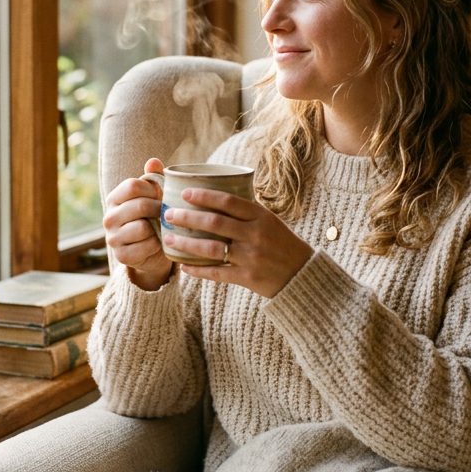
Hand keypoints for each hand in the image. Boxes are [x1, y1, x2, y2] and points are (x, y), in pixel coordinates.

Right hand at [103, 158, 173, 290]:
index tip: (160, 196)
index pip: (133, 185)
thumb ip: (153, 178)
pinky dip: (156, 245)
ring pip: (143, 227)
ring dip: (158, 229)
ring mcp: (112, 238)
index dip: (152, 189)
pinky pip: (146, 246)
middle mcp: (108, 217)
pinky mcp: (121, 256)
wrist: (150, 252)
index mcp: (114, 199)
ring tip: (161, 229)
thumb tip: (153, 161)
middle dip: (159, 209)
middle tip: (167, 214)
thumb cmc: (152, 218)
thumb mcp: (153, 196)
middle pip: (140, 205)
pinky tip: (157, 244)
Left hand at [163, 186, 312, 297]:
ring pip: (211, 248)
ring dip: (186, 243)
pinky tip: (183, 266)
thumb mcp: (270, 221)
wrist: (302, 274)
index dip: (204, 196)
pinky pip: (217, 273)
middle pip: (215, 223)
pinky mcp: (248, 278)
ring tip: (169, 238)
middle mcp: (255, 235)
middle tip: (168, 214)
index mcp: (261, 217)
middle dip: (188, 217)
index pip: (228, 202)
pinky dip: (198, 270)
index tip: (185, 193)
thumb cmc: (282, 243)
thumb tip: (216, 196)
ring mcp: (251, 257)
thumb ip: (247, 211)